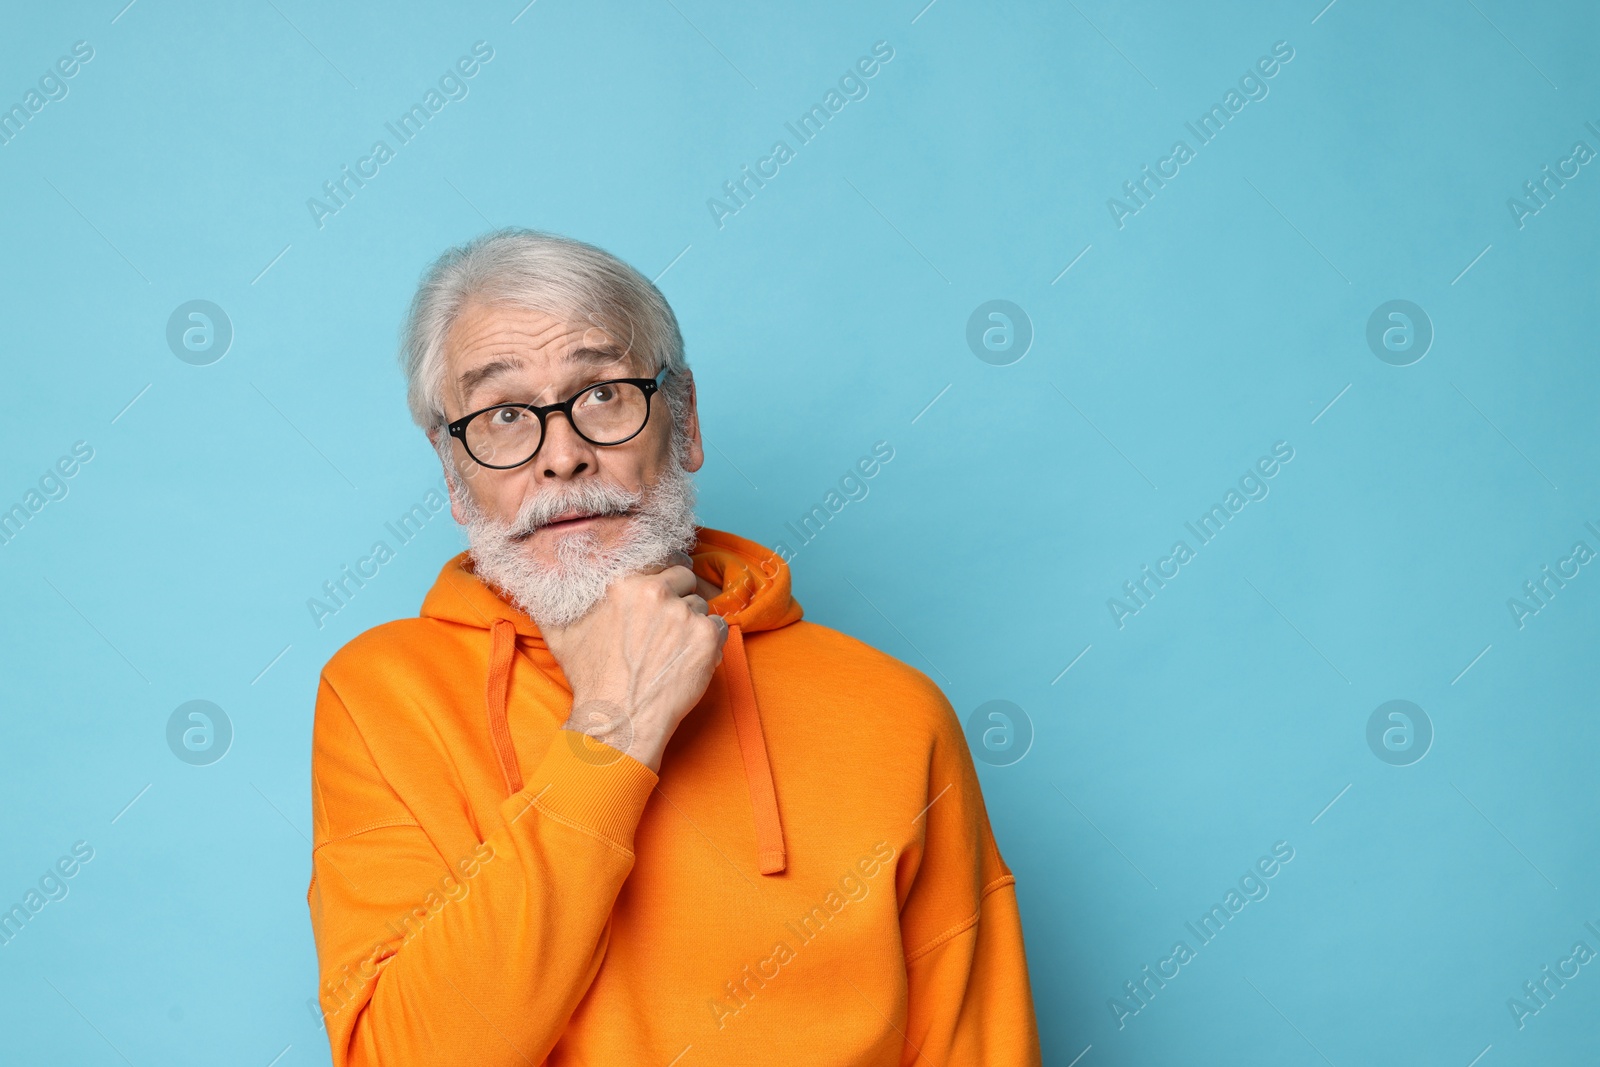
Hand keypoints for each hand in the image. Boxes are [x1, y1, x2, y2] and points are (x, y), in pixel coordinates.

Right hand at [542, 551, 727, 772]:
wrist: (619, 720)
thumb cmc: (591, 679)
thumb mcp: (560, 632)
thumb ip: (552, 599)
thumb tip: (536, 577)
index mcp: (623, 582)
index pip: (661, 558)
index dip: (664, 575)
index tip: (663, 591)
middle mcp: (655, 592)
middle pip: (685, 577)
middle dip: (679, 597)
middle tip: (667, 627)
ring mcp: (684, 613)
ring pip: (700, 604)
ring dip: (692, 623)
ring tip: (671, 650)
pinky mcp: (706, 636)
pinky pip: (719, 626)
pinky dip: (710, 642)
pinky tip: (688, 659)